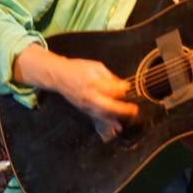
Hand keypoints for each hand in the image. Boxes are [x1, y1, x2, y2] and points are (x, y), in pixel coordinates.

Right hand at [14, 44, 136, 138]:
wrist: (58, 76)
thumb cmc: (77, 68)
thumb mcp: (95, 66)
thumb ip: (110, 77)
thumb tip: (123, 86)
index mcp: (92, 83)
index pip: (111, 90)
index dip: (122, 89)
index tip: (128, 87)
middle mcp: (89, 96)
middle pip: (108, 106)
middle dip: (122, 110)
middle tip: (134, 110)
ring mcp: (85, 105)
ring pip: (103, 115)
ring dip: (116, 118)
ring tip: (128, 119)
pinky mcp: (84, 110)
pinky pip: (97, 118)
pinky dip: (108, 122)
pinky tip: (116, 125)